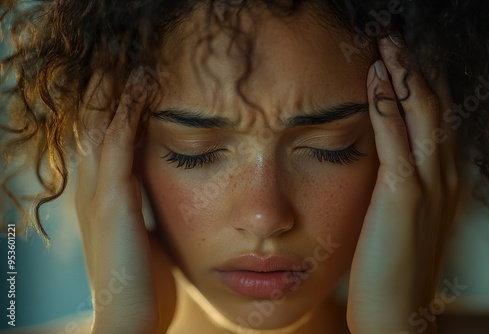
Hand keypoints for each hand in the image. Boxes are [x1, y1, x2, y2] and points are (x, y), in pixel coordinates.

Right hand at [75, 67, 174, 332]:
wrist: (130, 316)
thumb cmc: (143, 280)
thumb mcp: (141, 234)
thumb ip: (144, 210)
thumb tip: (159, 193)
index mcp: (102, 197)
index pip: (103, 140)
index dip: (114, 109)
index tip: (134, 82)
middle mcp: (94, 188)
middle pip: (94, 124)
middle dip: (109, 91)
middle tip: (129, 59)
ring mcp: (100, 192)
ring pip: (101, 125)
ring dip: (117, 91)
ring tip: (136, 60)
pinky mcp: (114, 200)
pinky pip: (117, 142)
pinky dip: (126, 110)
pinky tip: (141, 84)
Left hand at [347, 36, 458, 333]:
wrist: (396, 313)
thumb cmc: (391, 266)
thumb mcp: (401, 218)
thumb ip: (399, 186)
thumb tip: (385, 160)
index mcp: (442, 181)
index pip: (435, 120)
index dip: (422, 86)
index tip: (402, 59)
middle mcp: (444, 177)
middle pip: (433, 109)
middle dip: (415, 70)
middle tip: (395, 38)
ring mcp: (428, 185)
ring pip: (421, 116)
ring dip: (404, 76)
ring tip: (388, 44)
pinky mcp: (404, 197)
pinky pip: (396, 140)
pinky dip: (387, 106)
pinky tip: (377, 79)